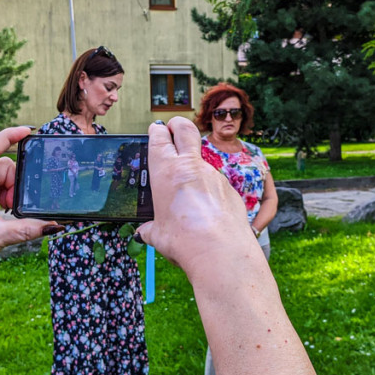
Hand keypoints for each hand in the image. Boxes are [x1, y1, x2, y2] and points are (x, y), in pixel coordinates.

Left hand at [0, 126, 60, 284]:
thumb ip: (28, 229)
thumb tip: (55, 225)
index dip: (9, 136)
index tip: (29, 131)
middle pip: (3, 168)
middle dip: (15, 184)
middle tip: (13, 207)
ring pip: (2, 181)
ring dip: (11, 195)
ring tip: (7, 215)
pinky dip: (5, 201)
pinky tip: (4, 217)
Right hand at [135, 117, 257, 282]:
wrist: (220, 250)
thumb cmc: (183, 239)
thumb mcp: (158, 234)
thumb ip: (151, 229)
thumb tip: (145, 233)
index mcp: (166, 170)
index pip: (159, 137)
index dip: (157, 131)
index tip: (156, 130)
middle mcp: (191, 166)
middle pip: (185, 128)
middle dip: (177, 124)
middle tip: (173, 128)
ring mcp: (213, 174)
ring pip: (202, 160)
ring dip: (194, 167)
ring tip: (188, 192)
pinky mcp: (229, 187)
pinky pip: (216, 183)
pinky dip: (209, 191)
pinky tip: (207, 210)